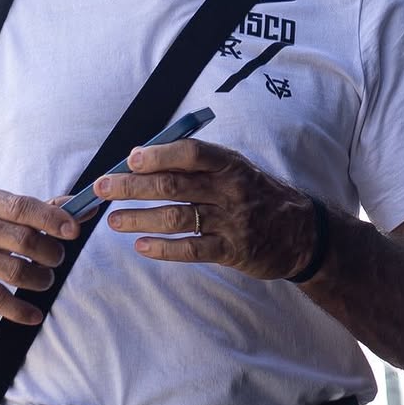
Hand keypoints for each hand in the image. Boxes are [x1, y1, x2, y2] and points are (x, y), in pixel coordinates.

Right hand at [0, 189, 78, 324]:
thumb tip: (83, 206)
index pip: (23, 207)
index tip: (74, 230)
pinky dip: (19, 310)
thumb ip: (41, 211)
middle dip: (49, 254)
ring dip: (39, 280)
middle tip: (55, 261)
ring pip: (13, 271)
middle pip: (23, 240)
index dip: (52, 218)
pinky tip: (33, 315)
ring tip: (45, 281)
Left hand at [94, 138, 317, 280]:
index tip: (130, 160)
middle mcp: (229, 190)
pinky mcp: (232, 251)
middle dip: (132, 187)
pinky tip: (142, 246)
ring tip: (114, 221)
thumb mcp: (236, 169)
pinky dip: (164, 248)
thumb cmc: (257, 194)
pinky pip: (192, 249)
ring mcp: (231, 221)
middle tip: (103, 189)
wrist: (301, 232)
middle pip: (173, 186)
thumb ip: (197, 165)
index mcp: (229, 164)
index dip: (158, 155)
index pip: (190, 153)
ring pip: (177, 218)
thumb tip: (143, 159)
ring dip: (140, 219)